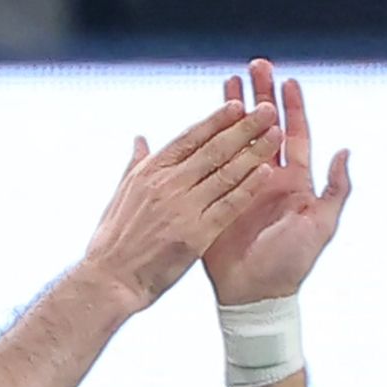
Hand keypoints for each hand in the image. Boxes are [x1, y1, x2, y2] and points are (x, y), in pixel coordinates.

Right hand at [73, 99, 280, 313]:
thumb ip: (136, 164)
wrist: (110, 280)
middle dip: (244, 127)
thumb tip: (141, 139)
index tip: (237, 105)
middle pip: (213, 149)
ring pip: (225, 172)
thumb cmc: (113, 241)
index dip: (216, 121)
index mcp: (150, 171)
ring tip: (275, 134)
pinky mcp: (195, 234)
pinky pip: (227, 205)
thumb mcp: (120, 194)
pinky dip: (247, 187)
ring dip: (254, 151)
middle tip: (267, 109)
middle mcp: (167, 184)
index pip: (189, 138)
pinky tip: (266, 172)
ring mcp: (182, 208)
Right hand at [198, 59, 354, 304]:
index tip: (287, 79)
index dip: (291, 106)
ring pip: (237, 137)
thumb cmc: (292, 263)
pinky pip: (213, 162)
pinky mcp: (218, 196)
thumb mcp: (321, 226)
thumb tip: (344, 151)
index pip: (294, 134)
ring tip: (227, 80)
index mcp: (294, 180)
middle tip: (255, 65)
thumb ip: (334, 190)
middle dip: (260, 95)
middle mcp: (268, 176)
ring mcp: (241, 184)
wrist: (256, 293)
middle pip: (264, 126)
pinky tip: (204, 118)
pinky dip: (209, 139)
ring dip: (232, 109)